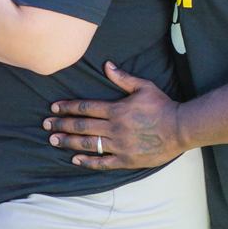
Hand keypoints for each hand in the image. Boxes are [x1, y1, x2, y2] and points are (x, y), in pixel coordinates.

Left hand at [44, 62, 184, 169]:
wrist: (181, 129)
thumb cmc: (162, 106)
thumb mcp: (144, 87)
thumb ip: (123, 78)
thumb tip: (106, 65)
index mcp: (116, 110)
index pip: (85, 108)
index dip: (67, 107)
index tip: (54, 107)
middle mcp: (114, 128)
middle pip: (81, 126)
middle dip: (61, 124)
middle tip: (46, 125)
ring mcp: (119, 146)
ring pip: (87, 144)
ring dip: (68, 142)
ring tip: (53, 140)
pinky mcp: (125, 160)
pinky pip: (102, 163)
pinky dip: (87, 162)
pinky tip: (74, 159)